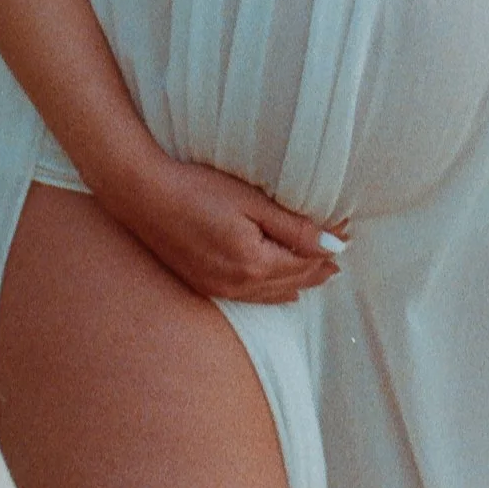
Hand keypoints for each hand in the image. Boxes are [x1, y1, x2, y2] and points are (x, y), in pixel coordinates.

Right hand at [106, 148, 346, 304]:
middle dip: (317, 270)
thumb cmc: (197, 190)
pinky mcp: (204, 285)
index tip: (345, 234)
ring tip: (319, 274)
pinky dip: (271, 292)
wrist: (143, 197)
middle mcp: (239, 285)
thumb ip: (294, 227)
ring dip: (297, 284)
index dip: (327, 249)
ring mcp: (219, 289)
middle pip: (291, 282)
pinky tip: (280, 290)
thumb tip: (334, 244)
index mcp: (255, 264)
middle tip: (338, 260)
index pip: (304, 262)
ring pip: (271, 295)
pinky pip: (249, 297)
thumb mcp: (251, 202)